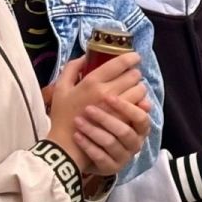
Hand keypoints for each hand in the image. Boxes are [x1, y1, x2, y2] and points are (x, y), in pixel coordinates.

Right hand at [49, 52, 148, 171]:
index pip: (120, 63)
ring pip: (140, 91)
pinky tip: (133, 104)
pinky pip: (141, 107)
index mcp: (92, 82)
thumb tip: (84, 56)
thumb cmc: (62, 115)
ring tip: (132, 91)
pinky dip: (140, 104)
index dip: (131, 58)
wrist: (66, 145)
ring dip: (138, 89)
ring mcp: (118, 108)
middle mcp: (107, 92)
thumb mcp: (60, 88)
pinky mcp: (124, 122)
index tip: (134, 58)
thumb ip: (71, 68)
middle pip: (134, 76)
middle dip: (134, 74)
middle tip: (130, 77)